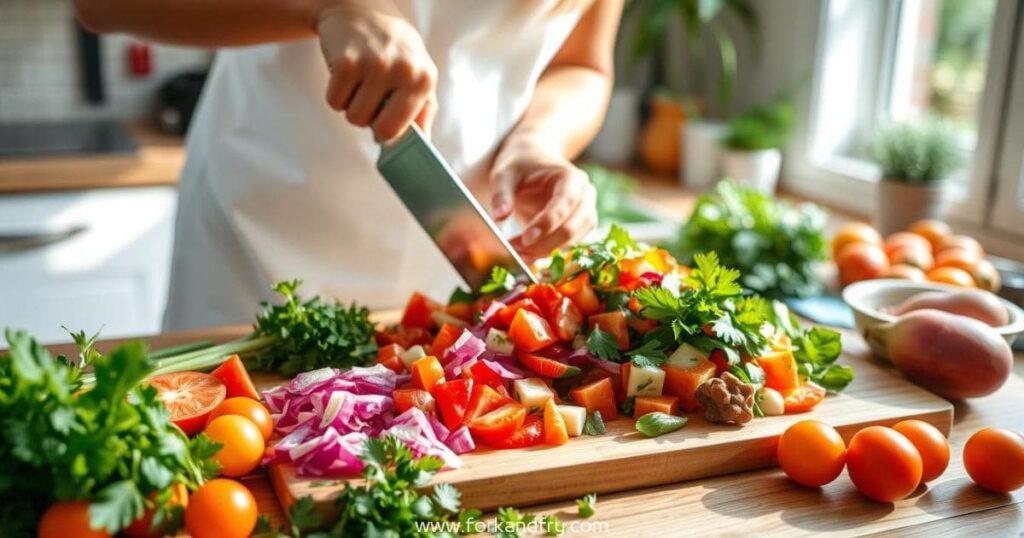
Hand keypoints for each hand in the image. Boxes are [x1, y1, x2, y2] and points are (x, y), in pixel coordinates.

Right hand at [315, 0, 436, 141]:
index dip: (389, 133)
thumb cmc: (394, 49)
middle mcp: (402, 71)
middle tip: (371, 99)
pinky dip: (336, 94)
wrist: (362, 9)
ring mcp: (374, 65)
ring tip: (360, 82)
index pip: (403, 131)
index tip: (384, 127)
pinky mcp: (346, 61)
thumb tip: (421, 147)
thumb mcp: (419, 74)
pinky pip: (334, 102)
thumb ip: (424, 111)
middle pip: (375, 128)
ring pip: (353, 117)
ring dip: (351, 106)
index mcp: (424, 78)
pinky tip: (346, 74)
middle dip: (369, 121)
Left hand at [490, 141, 597, 257]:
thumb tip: (500, 217)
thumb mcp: (505, 174)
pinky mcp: (579, 228)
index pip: (565, 203)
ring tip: (518, 255)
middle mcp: (585, 196)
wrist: (533, 164)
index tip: (525, 239)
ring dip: (545, 252)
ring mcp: (585, 213)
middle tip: (515, 250)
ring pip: (572, 241)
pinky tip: (527, 255)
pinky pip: (567, 246)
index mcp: (571, 178)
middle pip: (572, 227)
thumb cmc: (521, 167)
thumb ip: (502, 194)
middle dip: (544, 243)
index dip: (546, 223)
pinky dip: (547, 253)